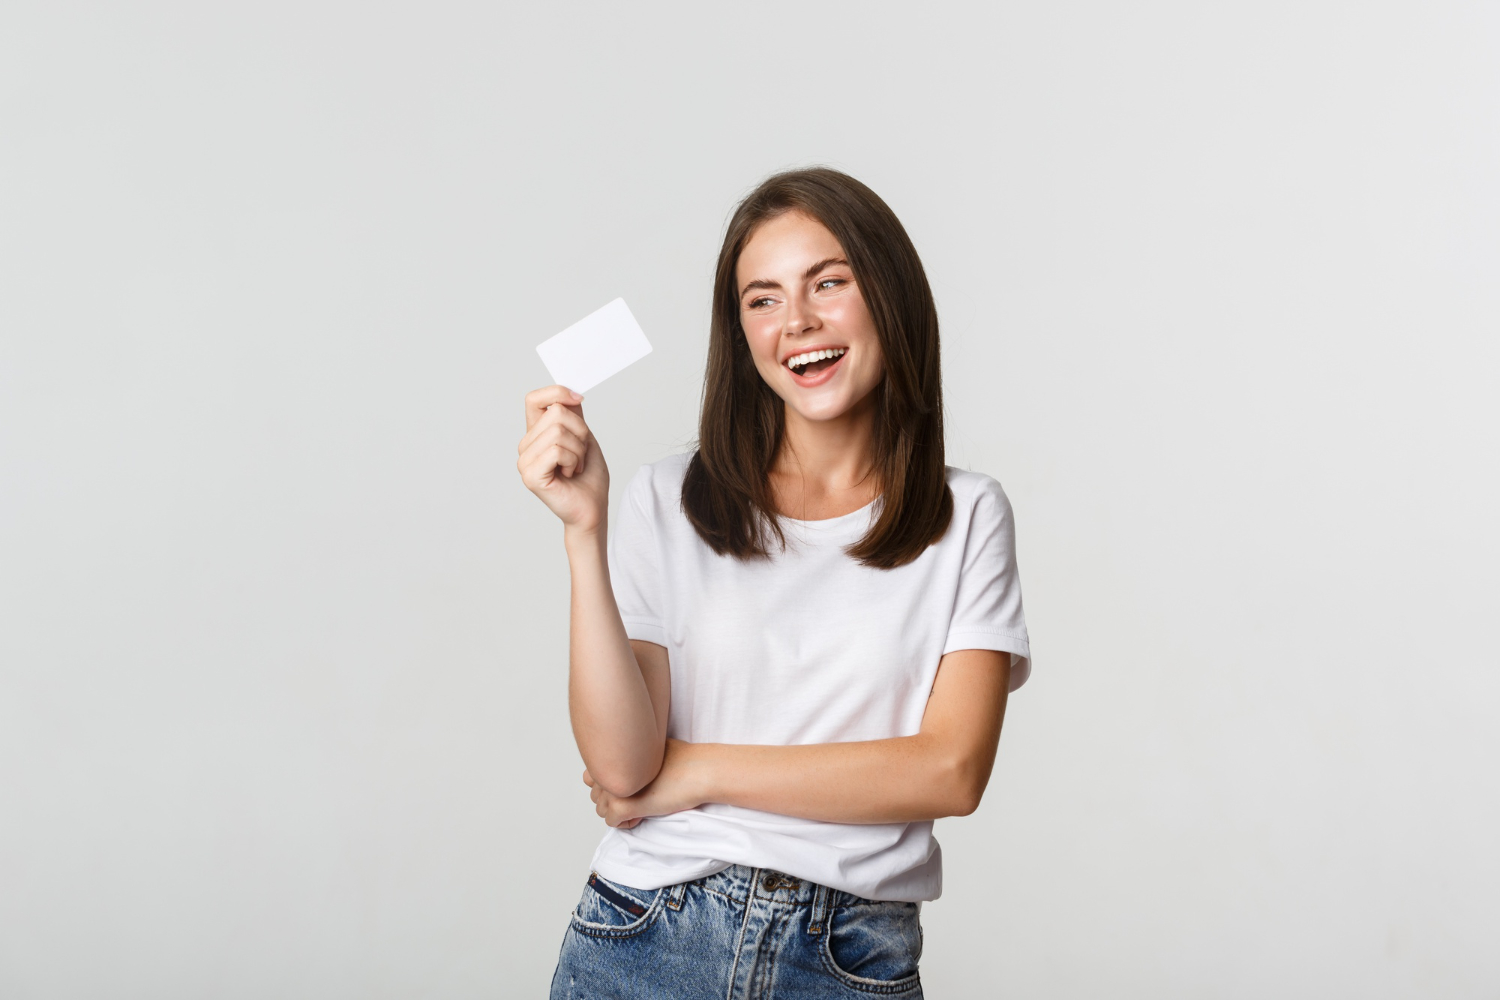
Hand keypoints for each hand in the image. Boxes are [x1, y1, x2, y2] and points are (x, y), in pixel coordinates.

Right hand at [517, 385, 608, 533]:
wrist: (592, 508)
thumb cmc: (589, 477)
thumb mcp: (584, 437)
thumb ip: (573, 414)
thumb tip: (568, 392)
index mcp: (536, 434)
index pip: (534, 399)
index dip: (557, 392)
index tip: (578, 399)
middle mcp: (526, 445)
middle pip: (556, 413)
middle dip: (580, 432)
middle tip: (580, 455)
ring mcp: (525, 461)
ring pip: (558, 431)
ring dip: (578, 450)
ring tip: (575, 467)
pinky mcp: (530, 475)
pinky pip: (557, 450)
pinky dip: (573, 461)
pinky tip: (569, 474)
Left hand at [582, 739, 709, 828]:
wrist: (699, 771)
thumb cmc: (682, 760)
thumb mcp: (650, 749)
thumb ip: (631, 757)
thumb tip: (622, 769)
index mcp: (615, 753)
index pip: (591, 776)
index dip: (610, 785)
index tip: (630, 786)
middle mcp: (610, 768)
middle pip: (595, 795)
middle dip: (614, 800)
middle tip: (639, 797)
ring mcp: (614, 787)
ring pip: (601, 810)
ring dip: (619, 812)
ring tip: (642, 805)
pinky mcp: (622, 806)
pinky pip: (612, 822)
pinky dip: (626, 823)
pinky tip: (643, 813)